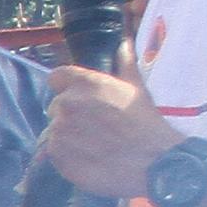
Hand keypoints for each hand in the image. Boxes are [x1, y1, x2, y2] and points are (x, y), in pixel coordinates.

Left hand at [38, 65, 168, 199]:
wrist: (152, 161)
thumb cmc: (146, 124)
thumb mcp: (137, 88)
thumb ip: (125, 64)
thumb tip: (123, 45)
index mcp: (84, 84)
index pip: (57, 77)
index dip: (66, 87)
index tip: (78, 99)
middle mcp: (67, 103)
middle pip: (56, 106)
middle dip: (71, 115)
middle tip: (93, 127)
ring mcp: (59, 130)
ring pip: (55, 130)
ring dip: (68, 136)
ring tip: (93, 145)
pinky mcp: (56, 155)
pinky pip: (54, 151)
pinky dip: (67, 155)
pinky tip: (88, 158)